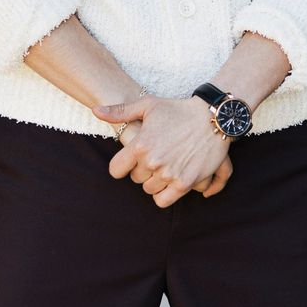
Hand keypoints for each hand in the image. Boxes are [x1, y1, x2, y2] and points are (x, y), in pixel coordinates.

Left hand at [95, 94, 234, 207]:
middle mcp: (152, 162)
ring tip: (165, 166)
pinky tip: (169, 182)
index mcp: (140, 145)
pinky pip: (163, 200)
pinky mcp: (185, 183)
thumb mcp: (148, 105)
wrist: (212, 118)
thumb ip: (120, 112)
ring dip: (155, 181)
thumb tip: (95, 110)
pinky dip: (164, 195)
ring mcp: (169, 174)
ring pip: (149, 189)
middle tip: (155, 157)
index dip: (122, 167)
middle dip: (142, 171)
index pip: (116, 170)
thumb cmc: (178, 109)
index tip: (130, 162)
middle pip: (135, 180)